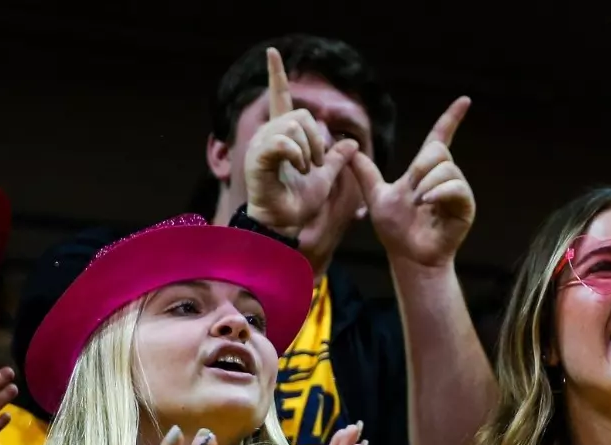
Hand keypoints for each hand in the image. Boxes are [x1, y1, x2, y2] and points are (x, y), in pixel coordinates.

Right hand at [243, 47, 360, 235]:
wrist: (283, 225)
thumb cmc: (297, 205)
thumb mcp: (324, 178)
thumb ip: (336, 159)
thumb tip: (352, 142)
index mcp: (282, 136)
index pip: (279, 98)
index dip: (276, 75)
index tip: (272, 52)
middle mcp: (268, 136)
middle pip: (300, 115)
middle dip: (317, 138)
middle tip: (316, 162)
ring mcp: (260, 145)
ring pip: (294, 127)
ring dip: (309, 149)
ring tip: (307, 168)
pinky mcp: (258, 157)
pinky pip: (285, 142)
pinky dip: (298, 155)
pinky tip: (299, 168)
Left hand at [352, 97, 473, 268]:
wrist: (408, 256)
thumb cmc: (395, 230)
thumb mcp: (375, 196)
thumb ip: (365, 173)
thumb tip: (349, 150)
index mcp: (426, 169)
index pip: (440, 137)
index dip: (451, 118)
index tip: (464, 100)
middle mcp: (445, 176)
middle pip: (437, 150)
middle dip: (419, 168)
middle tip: (411, 191)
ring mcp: (457, 190)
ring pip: (445, 168)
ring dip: (425, 185)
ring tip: (418, 203)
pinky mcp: (465, 205)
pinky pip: (454, 187)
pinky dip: (437, 193)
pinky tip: (427, 205)